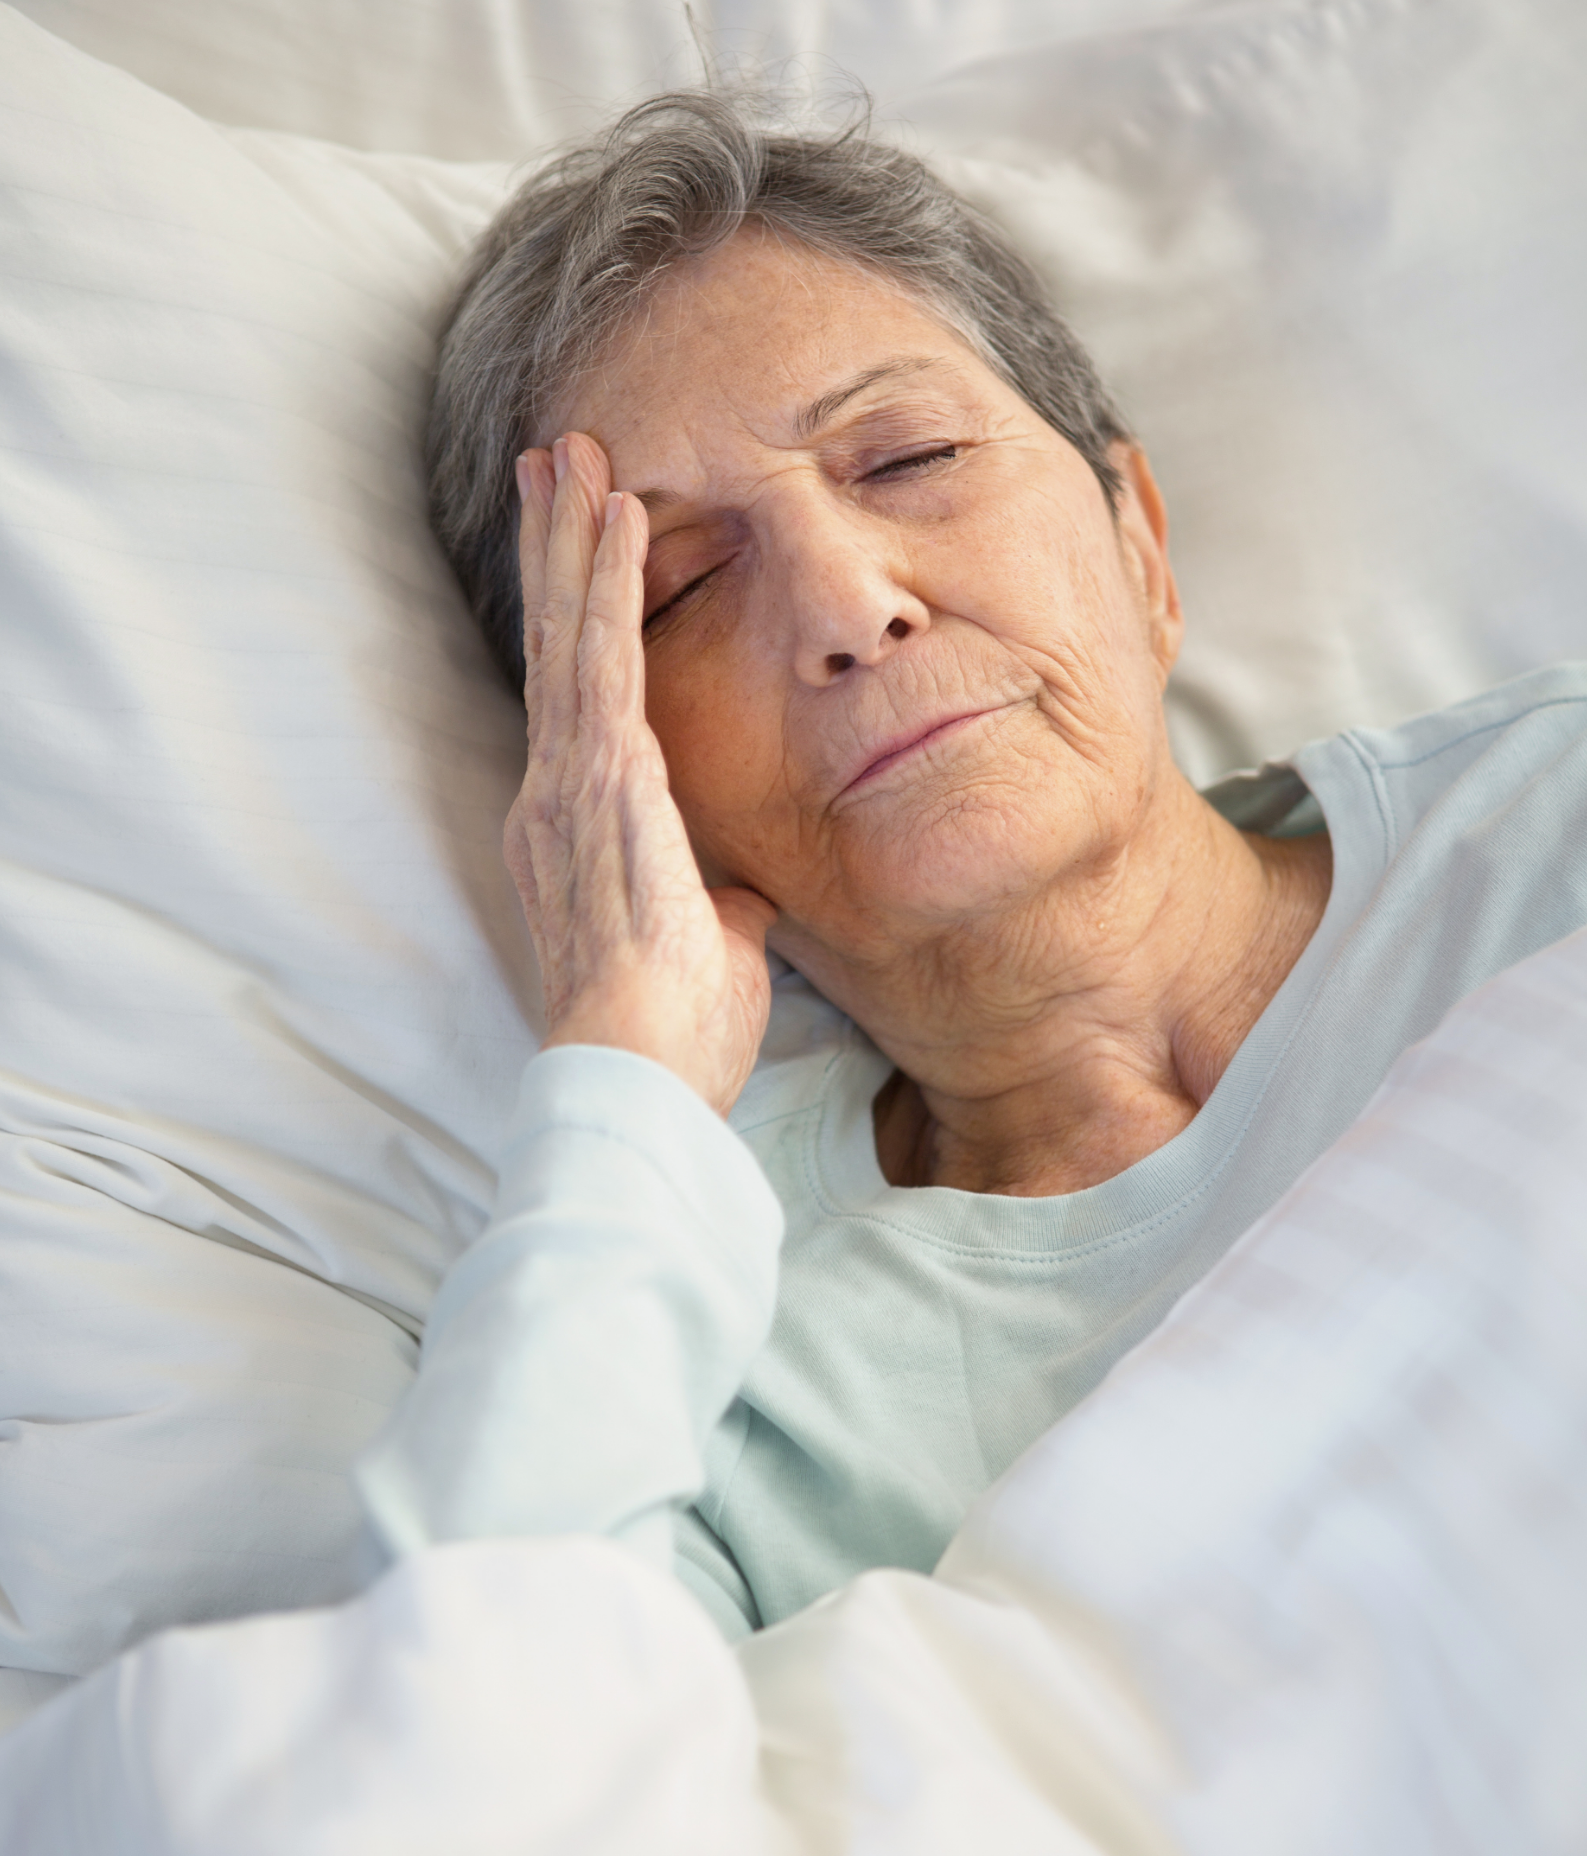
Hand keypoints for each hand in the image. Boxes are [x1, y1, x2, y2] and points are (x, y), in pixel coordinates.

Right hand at [507, 433, 774, 1118]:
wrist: (640, 1073)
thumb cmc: (673, 1032)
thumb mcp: (710, 950)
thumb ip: (719, 907)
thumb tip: (742, 902)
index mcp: (577, 827)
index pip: (575, 696)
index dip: (572, 616)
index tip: (573, 545)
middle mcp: (557, 793)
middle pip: (554, 645)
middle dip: (552, 549)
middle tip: (550, 460)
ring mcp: (571, 783)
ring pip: (569, 634)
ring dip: (572, 539)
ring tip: (572, 453)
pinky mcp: (603, 783)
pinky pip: (606, 661)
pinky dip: (610, 585)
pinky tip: (620, 518)